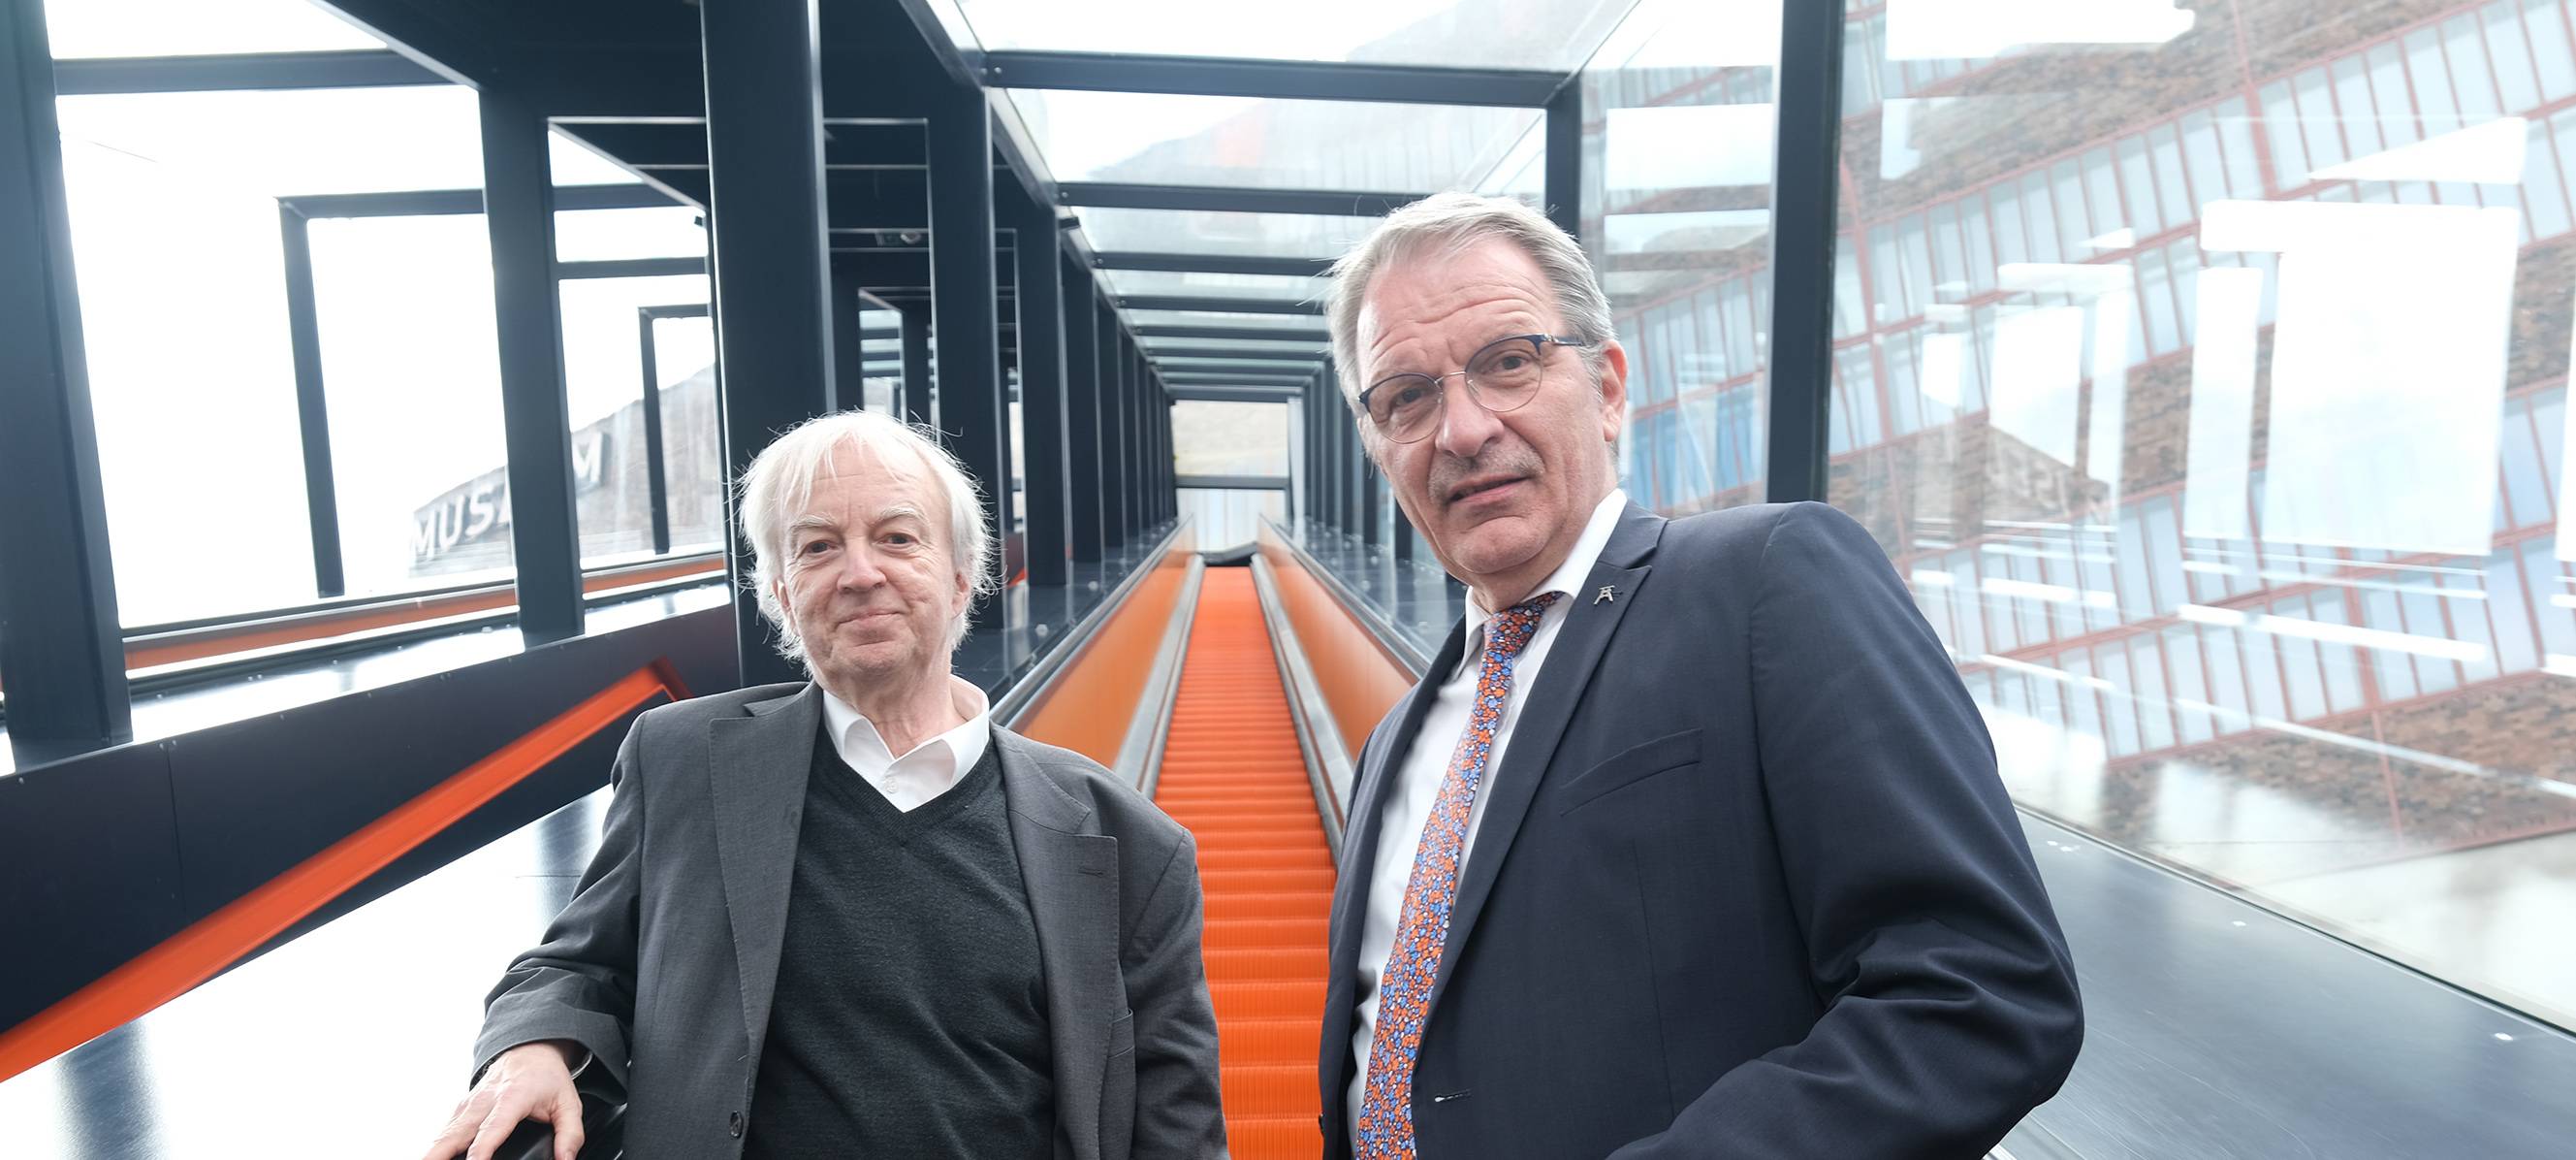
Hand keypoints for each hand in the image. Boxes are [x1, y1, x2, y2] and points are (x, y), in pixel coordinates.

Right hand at [422, 1040, 584, 1159]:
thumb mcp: (569, 1103)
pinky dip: (435, 1149)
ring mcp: (468, 1106)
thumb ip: (570, 1134)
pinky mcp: (460, 1112)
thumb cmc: (548, 1078)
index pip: (491, 1129)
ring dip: (433, 1154)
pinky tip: (432, 1159)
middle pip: (455, 1134)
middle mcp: (484, 1102)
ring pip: (443, 1135)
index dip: (481, 1150)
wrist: (530, 1050)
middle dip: (440, 1155)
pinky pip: (443, 1134)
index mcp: (511, 1098)